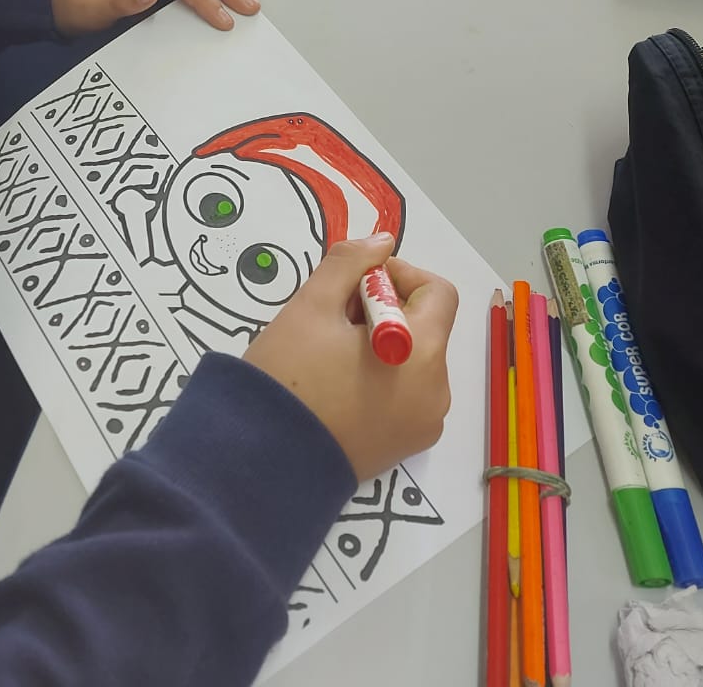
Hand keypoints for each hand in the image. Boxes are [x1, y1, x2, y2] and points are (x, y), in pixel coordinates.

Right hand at [243, 234, 457, 482]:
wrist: (264, 459)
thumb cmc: (290, 375)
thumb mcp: (313, 304)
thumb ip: (352, 262)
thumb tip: (383, 243)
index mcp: (424, 351)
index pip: (438, 292)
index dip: (400, 275)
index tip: (355, 284)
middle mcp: (437, 390)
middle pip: (425, 327)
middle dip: (383, 310)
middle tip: (331, 318)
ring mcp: (424, 423)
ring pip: (414, 360)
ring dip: (381, 343)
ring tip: (330, 354)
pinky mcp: (406, 446)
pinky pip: (406, 394)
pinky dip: (382, 378)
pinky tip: (337, 385)